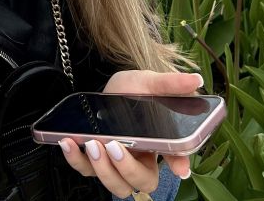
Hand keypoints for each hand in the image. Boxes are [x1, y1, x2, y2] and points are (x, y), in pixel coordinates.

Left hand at [57, 70, 203, 196]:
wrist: (106, 87)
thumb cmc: (133, 89)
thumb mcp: (150, 82)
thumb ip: (170, 84)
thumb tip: (195, 80)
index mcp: (159, 145)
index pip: (175, 161)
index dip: (178, 165)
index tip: (178, 167)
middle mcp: (139, 159)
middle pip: (140, 181)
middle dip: (127, 169)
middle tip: (115, 147)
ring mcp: (114, 162)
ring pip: (115, 184)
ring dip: (103, 169)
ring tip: (94, 144)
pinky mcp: (92, 159)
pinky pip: (84, 169)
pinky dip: (76, 159)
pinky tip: (68, 142)